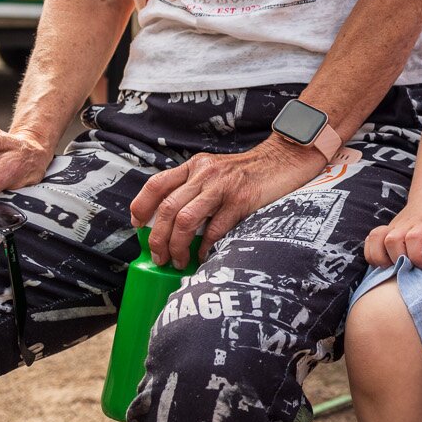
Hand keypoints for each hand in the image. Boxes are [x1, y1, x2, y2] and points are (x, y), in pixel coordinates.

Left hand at [129, 136, 342, 266]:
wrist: (284, 160)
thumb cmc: (248, 173)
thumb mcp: (215, 172)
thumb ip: (194, 188)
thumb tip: (170, 221)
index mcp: (194, 166)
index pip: (156, 184)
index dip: (141, 207)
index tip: (138, 226)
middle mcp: (204, 173)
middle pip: (167, 208)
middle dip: (157, 239)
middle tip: (158, 257)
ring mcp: (222, 186)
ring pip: (185, 220)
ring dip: (176, 246)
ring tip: (178, 261)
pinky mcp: (241, 200)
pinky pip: (214, 229)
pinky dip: (205, 246)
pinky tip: (204, 254)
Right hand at [365, 193, 421, 270]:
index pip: (413, 238)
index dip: (416, 255)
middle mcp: (405, 224)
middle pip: (393, 241)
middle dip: (398, 259)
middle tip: (408, 268)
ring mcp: (394, 226)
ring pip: (378, 239)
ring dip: (381, 257)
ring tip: (392, 267)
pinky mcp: (386, 229)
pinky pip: (370, 239)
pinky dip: (371, 252)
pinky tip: (381, 261)